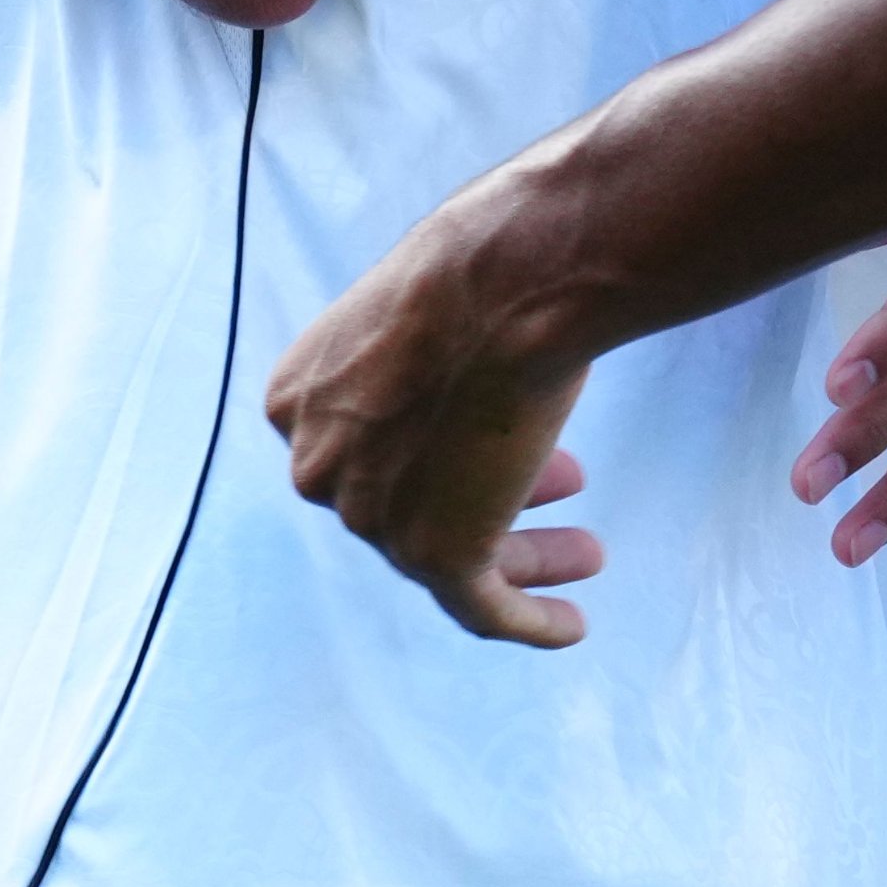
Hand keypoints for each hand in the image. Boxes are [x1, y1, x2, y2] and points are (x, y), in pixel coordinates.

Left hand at [267, 189, 602, 646]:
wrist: (506, 276)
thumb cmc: (481, 262)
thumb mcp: (422, 303)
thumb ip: (425, 350)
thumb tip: (479, 347)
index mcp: (300, 398)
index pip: (367, 446)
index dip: (441, 441)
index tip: (506, 428)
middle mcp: (321, 464)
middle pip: (410, 499)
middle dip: (489, 489)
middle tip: (560, 480)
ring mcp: (373, 516)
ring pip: (454, 555)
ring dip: (524, 554)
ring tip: (586, 550)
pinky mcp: (434, 554)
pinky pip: (483, 608)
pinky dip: (528, 620)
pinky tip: (571, 625)